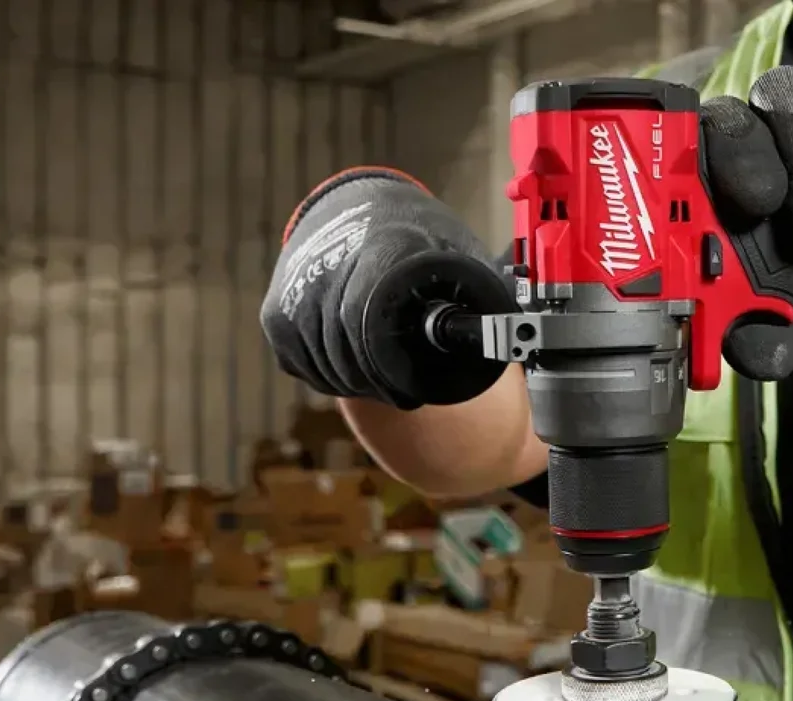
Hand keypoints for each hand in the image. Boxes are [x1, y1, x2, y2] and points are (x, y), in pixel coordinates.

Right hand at [261, 169, 512, 409]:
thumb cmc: (422, 241)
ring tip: (384, 379)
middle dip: (377, 382)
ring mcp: (298, 286)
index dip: (387, 365)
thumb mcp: (463, 257)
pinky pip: (300, 364)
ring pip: (322, 363)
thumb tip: (516, 337)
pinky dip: (328, 375)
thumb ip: (482, 295)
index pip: (368, 315)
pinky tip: (354, 364)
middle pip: (345, 348)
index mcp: (386, 244)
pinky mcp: (276, 310)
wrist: (360, 212)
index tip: (410, 393)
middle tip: (405, 395)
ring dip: (355, 383)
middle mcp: (331, 260)